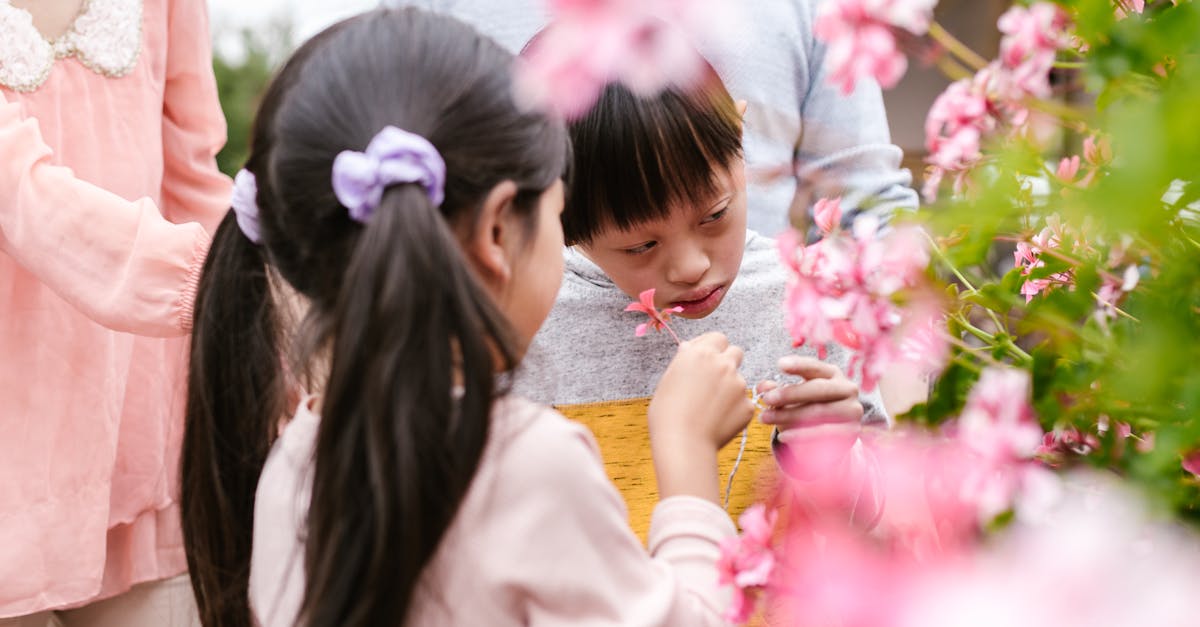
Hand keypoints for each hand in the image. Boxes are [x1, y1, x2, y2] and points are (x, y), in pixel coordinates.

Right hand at [649, 332, 754, 448]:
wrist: (682, 443)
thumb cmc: (667, 413)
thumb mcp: (668, 380)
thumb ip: (684, 361)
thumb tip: (689, 348)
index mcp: (700, 353)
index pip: (718, 338)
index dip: (714, 348)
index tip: (707, 359)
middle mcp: (722, 364)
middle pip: (736, 352)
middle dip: (728, 362)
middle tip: (715, 380)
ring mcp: (739, 384)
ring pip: (740, 380)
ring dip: (730, 388)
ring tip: (710, 409)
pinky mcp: (748, 405)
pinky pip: (744, 403)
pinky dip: (734, 410)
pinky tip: (718, 421)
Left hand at [755, 355, 862, 429]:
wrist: (831, 435)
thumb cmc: (808, 407)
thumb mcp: (792, 396)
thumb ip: (776, 390)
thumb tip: (762, 387)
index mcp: (833, 373)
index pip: (815, 366)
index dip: (799, 365)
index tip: (780, 364)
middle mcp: (847, 388)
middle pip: (818, 389)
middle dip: (790, 394)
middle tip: (766, 399)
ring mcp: (852, 410)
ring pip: (818, 412)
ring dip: (789, 416)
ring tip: (766, 418)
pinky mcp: (852, 431)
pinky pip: (824, 433)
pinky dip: (801, 435)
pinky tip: (783, 435)